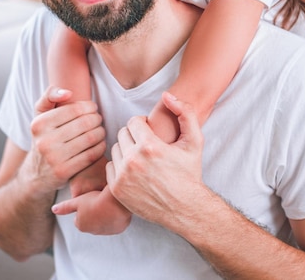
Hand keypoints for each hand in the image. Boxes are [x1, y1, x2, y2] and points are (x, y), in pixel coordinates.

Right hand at [27, 86, 105, 191]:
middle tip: (98, 119)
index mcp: (39, 124)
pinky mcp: (64, 172)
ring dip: (101, 132)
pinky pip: (91, 155)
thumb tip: (68, 93)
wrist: (34, 174)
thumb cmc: (43, 137)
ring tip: (100, 130)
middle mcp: (44, 141)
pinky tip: (100, 144)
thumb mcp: (40, 115)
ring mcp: (54, 158)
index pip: (74, 109)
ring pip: (90, 138)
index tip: (93, 108)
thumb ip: (50, 95)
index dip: (89, 106)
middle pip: (84, 123)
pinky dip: (100, 147)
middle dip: (97, 119)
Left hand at [52, 186, 131, 234]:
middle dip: (93, 214)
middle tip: (98, 202)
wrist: (114, 202)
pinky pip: (115, 223)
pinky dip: (114, 217)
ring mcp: (106, 231)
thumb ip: (65, 207)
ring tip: (107, 204)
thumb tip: (53, 209)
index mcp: (81, 225)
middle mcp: (92, 231)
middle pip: (91, 221)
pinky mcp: (117, 229)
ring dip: (104, 216)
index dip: (83, 209)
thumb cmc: (94, 200)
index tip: (88, 202)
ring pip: (103, 223)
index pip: (79, 218)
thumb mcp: (77, 201)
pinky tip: (115, 209)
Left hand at [106, 92, 203, 227]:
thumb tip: (166, 95)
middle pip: (122, 134)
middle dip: (134, 136)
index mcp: (150, 146)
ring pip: (115, 149)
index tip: (151, 134)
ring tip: (141, 158)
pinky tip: (134, 171)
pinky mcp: (117, 190)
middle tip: (146, 146)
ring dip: (126, 150)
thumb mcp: (195, 140)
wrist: (185, 209)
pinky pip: (109, 167)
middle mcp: (134, 161)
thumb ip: (185, 112)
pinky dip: (119, 167)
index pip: (133, 122)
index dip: (143, 125)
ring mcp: (123, 176)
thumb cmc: (189, 173)